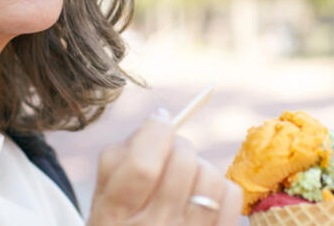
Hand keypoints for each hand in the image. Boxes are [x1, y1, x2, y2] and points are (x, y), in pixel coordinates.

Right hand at [87, 108, 242, 225]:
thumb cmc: (120, 225)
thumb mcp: (102, 200)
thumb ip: (116, 159)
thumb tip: (155, 122)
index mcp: (115, 215)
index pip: (142, 165)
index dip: (155, 131)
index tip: (160, 119)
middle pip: (181, 163)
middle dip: (177, 144)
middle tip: (169, 151)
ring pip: (210, 175)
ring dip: (199, 165)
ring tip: (186, 175)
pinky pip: (232, 195)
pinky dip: (220, 185)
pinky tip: (202, 193)